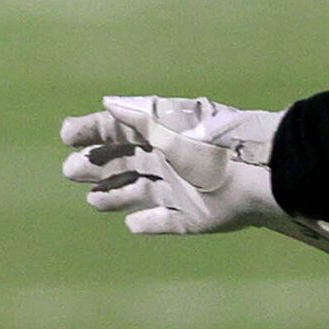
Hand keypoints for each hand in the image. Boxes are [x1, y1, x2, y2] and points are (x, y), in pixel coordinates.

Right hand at [60, 95, 328, 258]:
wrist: (262, 175)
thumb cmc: (214, 145)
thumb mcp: (172, 127)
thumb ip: (138, 117)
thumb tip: (106, 103)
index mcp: (161, 132)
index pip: (119, 129)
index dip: (92, 131)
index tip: (66, 135)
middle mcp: (168, 159)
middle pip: (125, 163)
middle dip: (96, 166)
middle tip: (70, 172)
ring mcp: (181, 189)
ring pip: (140, 193)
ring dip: (116, 195)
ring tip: (92, 200)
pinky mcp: (195, 217)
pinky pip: (167, 222)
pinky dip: (150, 224)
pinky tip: (132, 225)